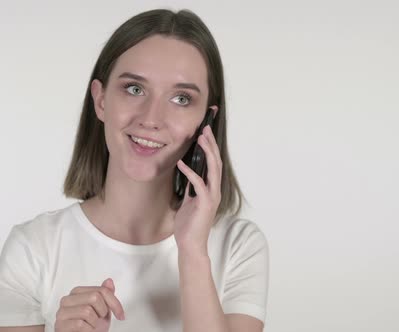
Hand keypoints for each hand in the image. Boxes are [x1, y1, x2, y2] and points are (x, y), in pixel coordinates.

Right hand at [54, 278, 125, 331]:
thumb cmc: (91, 327)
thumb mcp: (102, 310)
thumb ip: (105, 295)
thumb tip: (109, 281)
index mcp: (77, 292)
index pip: (101, 290)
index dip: (114, 303)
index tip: (121, 315)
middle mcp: (67, 299)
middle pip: (95, 297)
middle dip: (102, 312)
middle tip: (99, 320)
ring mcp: (62, 312)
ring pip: (87, 311)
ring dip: (94, 323)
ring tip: (90, 326)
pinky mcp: (60, 324)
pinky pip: (80, 324)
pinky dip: (88, 330)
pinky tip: (85, 331)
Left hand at [174, 120, 222, 254]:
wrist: (190, 245)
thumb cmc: (188, 225)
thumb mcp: (189, 202)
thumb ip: (191, 189)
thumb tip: (188, 176)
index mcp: (211, 189)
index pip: (213, 164)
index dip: (211, 148)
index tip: (205, 133)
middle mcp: (214, 191)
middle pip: (216, 162)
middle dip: (211, 144)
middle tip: (206, 129)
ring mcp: (212, 197)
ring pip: (213, 170)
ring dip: (207, 153)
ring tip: (201, 138)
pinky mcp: (205, 203)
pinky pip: (198, 183)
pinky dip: (190, 172)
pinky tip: (181, 163)